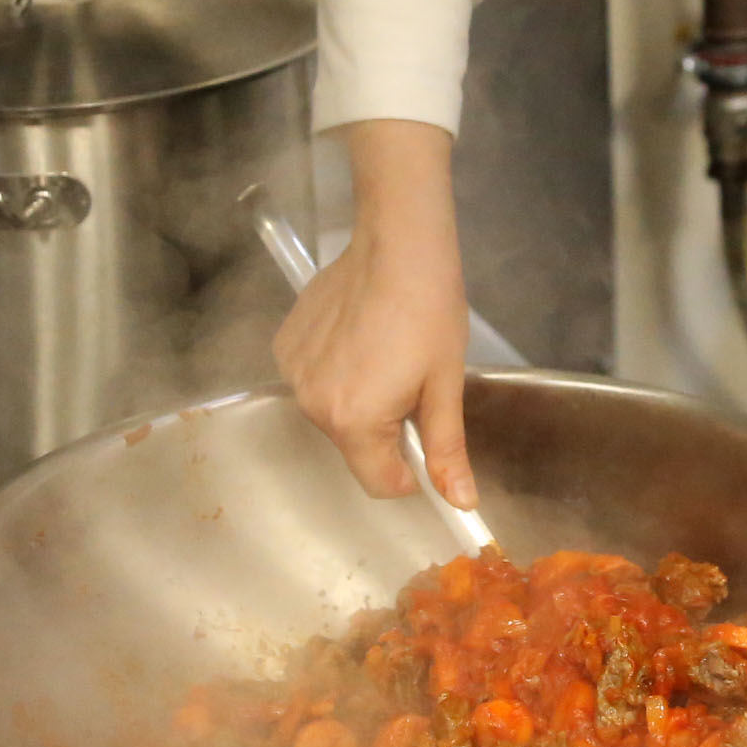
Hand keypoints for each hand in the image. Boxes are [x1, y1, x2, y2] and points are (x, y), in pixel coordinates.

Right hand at [275, 120, 476, 505]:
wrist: (397, 242)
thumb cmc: (430, 311)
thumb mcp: (445, 384)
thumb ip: (447, 450)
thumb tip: (463, 504)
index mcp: (355, 421)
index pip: (380, 482)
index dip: (410, 471)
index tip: (426, 439)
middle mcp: (313, 404)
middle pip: (355, 446)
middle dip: (385, 429)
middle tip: (410, 381)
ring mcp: (293, 373)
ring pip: (335, 412)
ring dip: (359, 399)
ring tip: (384, 352)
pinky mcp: (283, 346)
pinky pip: (314, 380)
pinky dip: (336, 370)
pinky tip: (358, 336)